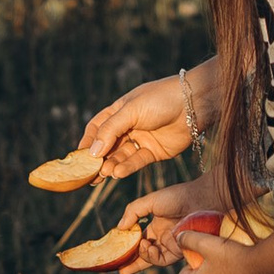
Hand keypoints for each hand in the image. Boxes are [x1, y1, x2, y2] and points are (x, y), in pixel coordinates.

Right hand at [79, 62, 217, 176]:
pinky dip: (126, 167)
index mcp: (120, 110)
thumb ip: (111, 130)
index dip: (88, 142)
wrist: (194, 104)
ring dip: (111, 165)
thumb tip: (92, 151)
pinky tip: (118, 172)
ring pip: (121, 156)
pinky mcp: (154, 152)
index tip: (78, 157)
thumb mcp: (132, 110)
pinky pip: (136, 161)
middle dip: (99, 159)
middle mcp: (129, 125)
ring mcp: (141, 139)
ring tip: (104, 174)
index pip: (97, 127)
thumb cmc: (161, 99)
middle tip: (89, 174)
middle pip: (108, 145)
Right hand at [119, 178, 222, 267]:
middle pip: (144, 253)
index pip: (139, 239)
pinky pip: (162, 260)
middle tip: (119, 270)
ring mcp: (170, 244)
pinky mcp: (179, 251)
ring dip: (141, 256)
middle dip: (131, 263)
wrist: (201, 199)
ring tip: (139, 247)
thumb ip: (134, 212)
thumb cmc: (178, 196)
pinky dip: (152, 257)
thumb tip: (119, 228)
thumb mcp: (151, 201)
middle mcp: (163, 237)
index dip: (128, 246)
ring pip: (152, 258)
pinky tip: (147, 248)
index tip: (116, 252)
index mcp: (157, 225)